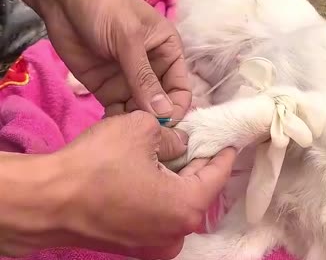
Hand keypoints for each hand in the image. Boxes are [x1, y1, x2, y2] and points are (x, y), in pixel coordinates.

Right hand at [0, 111, 235, 258]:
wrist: (46, 201)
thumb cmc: (96, 164)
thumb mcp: (141, 130)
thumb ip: (171, 135)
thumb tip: (178, 143)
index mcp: (186, 208)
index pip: (217, 176)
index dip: (223, 153)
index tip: (229, 140)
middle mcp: (175, 233)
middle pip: (197, 191)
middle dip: (197, 163)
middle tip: (197, 140)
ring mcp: (153, 243)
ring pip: (176, 202)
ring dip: (176, 178)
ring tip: (172, 152)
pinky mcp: (132, 244)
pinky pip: (157, 213)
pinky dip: (159, 193)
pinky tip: (150, 172)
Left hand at [14, 0, 190, 118]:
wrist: (64, 1)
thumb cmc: (106, 9)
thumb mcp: (129, 40)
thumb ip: (144, 77)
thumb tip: (164, 112)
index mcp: (168, 54)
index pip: (180, 88)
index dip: (176, 108)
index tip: (166, 124)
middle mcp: (152, 71)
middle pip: (161, 104)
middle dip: (155, 120)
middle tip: (144, 134)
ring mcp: (129, 82)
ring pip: (140, 111)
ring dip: (136, 124)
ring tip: (127, 133)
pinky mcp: (108, 89)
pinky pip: (118, 111)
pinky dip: (117, 123)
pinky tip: (114, 130)